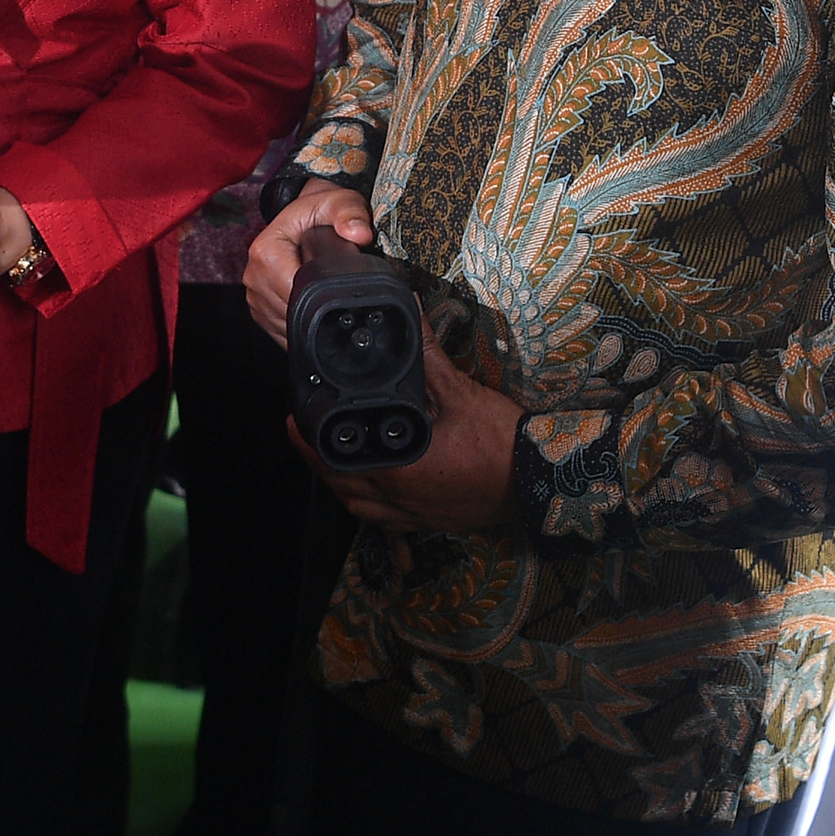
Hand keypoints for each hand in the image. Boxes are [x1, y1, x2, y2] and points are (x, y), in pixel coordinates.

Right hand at [243, 179, 375, 342]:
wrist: (307, 217)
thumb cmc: (320, 212)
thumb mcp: (340, 203)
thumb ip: (351, 214)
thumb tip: (359, 234)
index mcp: (266, 250)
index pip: (293, 291)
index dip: (320, 296)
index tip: (339, 289)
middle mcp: (254, 274)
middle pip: (289, 312)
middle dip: (317, 309)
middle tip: (336, 291)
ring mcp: (255, 294)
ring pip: (285, 325)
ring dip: (307, 320)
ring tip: (324, 296)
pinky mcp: (260, 309)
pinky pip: (280, 330)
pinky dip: (299, 326)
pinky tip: (313, 308)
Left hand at [295, 339, 519, 533]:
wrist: (539, 479)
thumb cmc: (499, 441)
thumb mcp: (459, 391)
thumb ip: (425, 354)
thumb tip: (407, 313)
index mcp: (397, 470)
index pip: (335, 460)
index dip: (309, 441)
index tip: (295, 420)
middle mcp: (399, 500)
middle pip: (340, 487)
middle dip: (317, 462)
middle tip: (303, 435)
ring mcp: (414, 516)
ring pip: (360, 506)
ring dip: (341, 485)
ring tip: (331, 460)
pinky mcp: (431, 522)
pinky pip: (386, 519)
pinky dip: (371, 502)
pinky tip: (374, 487)